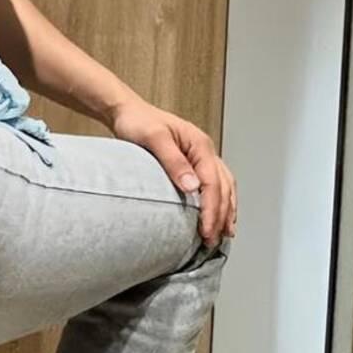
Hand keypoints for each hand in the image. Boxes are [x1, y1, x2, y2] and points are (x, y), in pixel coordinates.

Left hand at [109, 100, 237, 246]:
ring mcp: (201, 156)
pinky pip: (214, 184)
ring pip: (225, 186)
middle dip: (221, 215)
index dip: (212, 209)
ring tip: (222, 235)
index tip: (206, 231)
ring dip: (226, 211)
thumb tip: (193, 187)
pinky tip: (215, 216)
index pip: (213, 182)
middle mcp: (205, 150)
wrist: (126, 112)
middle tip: (212, 241)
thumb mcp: (153, 138)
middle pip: (224, 187)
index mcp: (200, 144)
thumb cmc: (137, 122)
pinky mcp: (193, 162)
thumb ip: (173, 161)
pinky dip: (220, 202)